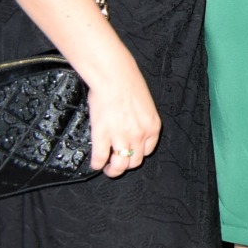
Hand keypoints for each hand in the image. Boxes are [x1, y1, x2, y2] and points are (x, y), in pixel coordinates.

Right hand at [84, 51, 160, 175]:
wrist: (115, 77)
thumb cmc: (129, 85)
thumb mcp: (145, 105)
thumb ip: (140, 120)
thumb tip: (131, 127)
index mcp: (153, 127)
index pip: (148, 151)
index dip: (137, 154)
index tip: (130, 154)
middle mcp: (139, 136)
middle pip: (135, 162)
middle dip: (125, 165)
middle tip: (116, 164)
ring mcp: (121, 138)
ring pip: (119, 166)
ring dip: (112, 170)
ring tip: (106, 168)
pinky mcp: (103, 136)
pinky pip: (100, 158)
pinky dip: (97, 164)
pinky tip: (95, 163)